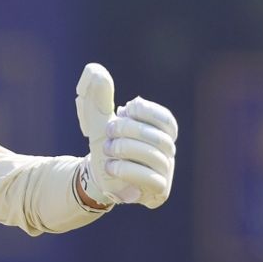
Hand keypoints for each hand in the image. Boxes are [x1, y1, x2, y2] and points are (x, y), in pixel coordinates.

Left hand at [76, 63, 177, 209]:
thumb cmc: (106, 147)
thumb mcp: (98, 120)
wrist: (98, 180)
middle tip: (107, 131)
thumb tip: (94, 71)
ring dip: (125, 151)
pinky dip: (129, 171)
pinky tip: (110, 168)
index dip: (145, 113)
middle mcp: (168, 151)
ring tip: (106, 151)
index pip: (165, 119)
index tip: (123, 109)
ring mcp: (166, 171)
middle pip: (157, 137)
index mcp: (162, 132)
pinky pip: (152, 179)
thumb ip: (97, 98)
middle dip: (128, 131)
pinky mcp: (160, 191)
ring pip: (154, 157)